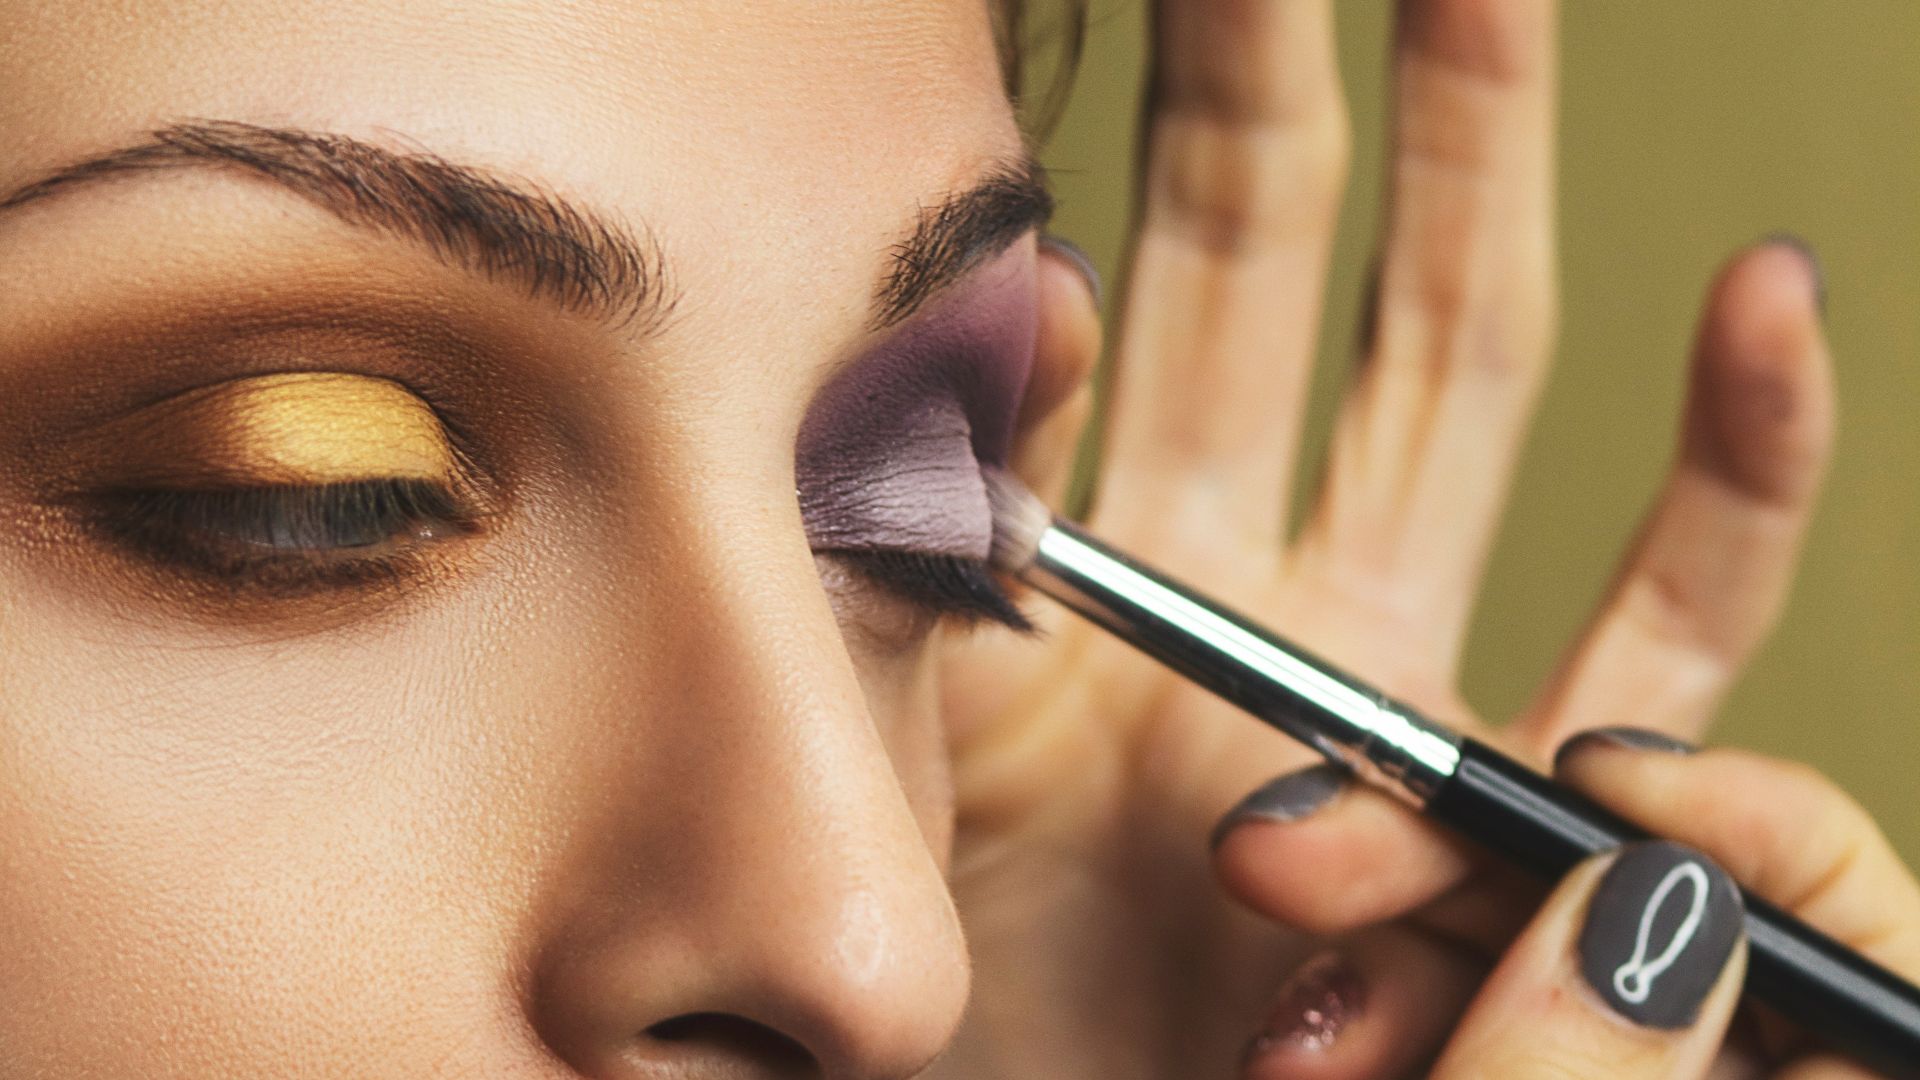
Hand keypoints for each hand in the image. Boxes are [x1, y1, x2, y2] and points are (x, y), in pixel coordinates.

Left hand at [933, 1, 1841, 1076]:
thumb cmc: (959, 991)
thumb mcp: (919, 729)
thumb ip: (929, 539)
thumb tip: (996, 307)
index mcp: (1120, 545)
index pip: (1159, 263)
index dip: (1188, 94)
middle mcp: (1270, 571)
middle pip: (1316, 255)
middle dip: (1328, 66)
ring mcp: (1402, 669)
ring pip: (1474, 367)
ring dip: (1493, 179)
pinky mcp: (1513, 810)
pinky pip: (1667, 615)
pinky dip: (1737, 469)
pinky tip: (1767, 301)